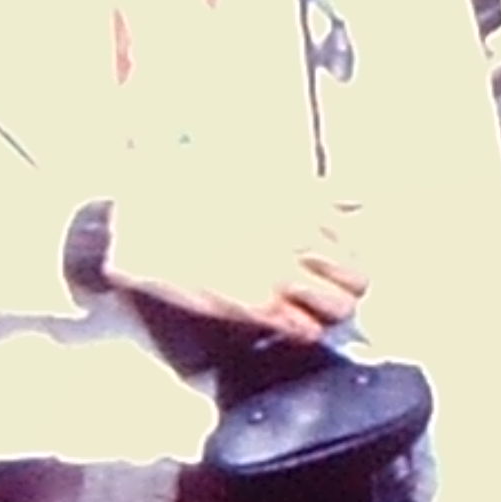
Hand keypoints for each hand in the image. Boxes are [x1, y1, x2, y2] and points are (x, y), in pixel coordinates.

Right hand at [99, 171, 367, 346]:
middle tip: (329, 287)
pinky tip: (289, 323)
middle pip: (358, 277)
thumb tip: (356, 197)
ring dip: (330, 310)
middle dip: (348, 285)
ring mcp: (281, 273)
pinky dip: (305, 330)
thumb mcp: (257, 170)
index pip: (359, 236)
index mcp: (300, 200)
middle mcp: (299, 237)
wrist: (140, 219)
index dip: (352, 251)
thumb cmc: (187, 190)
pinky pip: (307, 330)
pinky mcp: (258, 305)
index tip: (341, 257)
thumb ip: (314, 188)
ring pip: (340, 307)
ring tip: (311, 307)